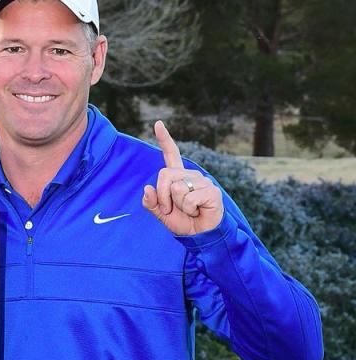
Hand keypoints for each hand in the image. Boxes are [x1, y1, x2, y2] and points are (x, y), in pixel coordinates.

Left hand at [142, 121, 222, 235]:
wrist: (201, 236)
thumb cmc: (183, 222)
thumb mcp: (161, 214)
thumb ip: (151, 203)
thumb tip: (147, 188)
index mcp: (178, 177)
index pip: (171, 154)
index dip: (164, 139)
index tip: (157, 124)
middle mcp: (191, 175)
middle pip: (164, 175)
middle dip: (162, 197)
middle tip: (170, 209)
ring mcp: (203, 181)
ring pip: (176, 188)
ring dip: (177, 205)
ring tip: (189, 210)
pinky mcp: (212, 191)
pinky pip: (189, 199)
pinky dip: (189, 209)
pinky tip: (198, 211)